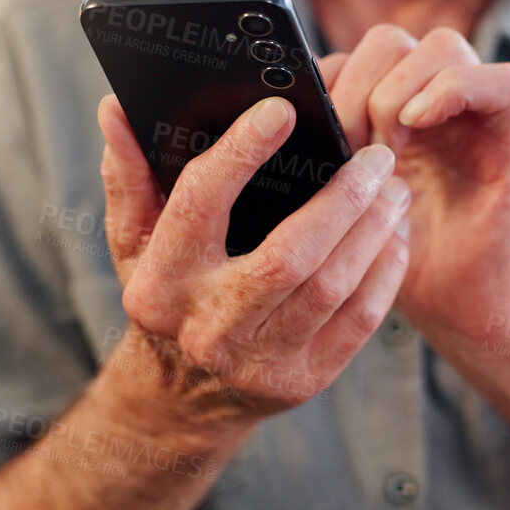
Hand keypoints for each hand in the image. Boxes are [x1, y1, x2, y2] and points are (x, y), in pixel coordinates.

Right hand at [94, 93, 410, 435]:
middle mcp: (207, 326)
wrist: (178, 399)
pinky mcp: (302, 381)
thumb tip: (115, 110)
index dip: (240, 153)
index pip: (200, 205)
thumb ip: (128, 175)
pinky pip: (359, 320)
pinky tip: (393, 237)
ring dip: (373, 229)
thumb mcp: (134, 242)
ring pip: (333, 286)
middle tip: (375, 156)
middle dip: (342, 199)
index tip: (280, 110)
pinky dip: (385, 271)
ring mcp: (258, 361)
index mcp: (161, 284)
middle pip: (289, 255)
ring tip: (391, 189)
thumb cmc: (165, 296)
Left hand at [319, 24, 509, 358]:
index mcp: (386, 114)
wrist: (465, 310)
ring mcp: (475, 116)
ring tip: (382, 151)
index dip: (321, 80)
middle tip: (341, 146)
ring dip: (396, 92)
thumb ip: (314, 165)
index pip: (349, 56)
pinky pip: (500, 80)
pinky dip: (453, 91)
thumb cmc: (397, 265)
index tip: (302, 131)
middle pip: (388, 43)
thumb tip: (250, 138)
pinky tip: (415, 127)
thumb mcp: (338, 210)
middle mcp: (432, 104)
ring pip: (440, 47)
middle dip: (353, 87)